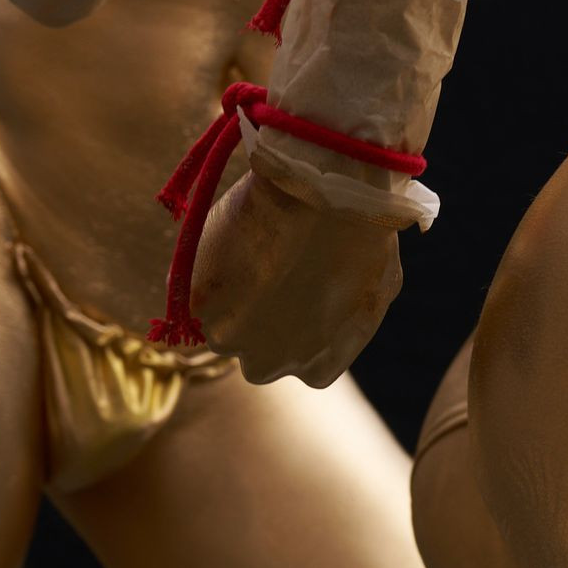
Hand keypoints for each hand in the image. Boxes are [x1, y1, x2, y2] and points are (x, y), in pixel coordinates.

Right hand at [188, 168, 407, 384]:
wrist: (325, 197)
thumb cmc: (362, 235)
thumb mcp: (375, 290)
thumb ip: (350, 316)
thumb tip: (339, 309)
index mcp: (316, 370)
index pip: (296, 358)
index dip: (293, 321)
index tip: (292, 288)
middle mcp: (269, 365)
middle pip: (253, 348)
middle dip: (256, 316)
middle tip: (265, 267)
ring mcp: (229, 338)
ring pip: (219, 319)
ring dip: (228, 291)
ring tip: (253, 243)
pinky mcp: (198, 305)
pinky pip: (192, 290)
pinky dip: (204, 266)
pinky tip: (232, 235)